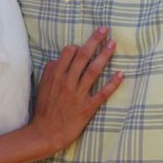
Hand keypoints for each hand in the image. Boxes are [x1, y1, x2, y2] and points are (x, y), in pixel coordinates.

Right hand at [29, 26, 123, 153]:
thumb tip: (58, 59)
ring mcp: (78, 94)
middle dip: (94, 40)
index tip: (85, 44)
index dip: (78, 46)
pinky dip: (112, 83)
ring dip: (104, 56)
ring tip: (113, 44)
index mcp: (56, 76)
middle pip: (83, 56)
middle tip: (105, 29)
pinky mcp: (87, 107)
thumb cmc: (44, 109)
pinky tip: (120, 74)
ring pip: (94, 71)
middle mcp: (68, 82)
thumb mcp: (42, 87)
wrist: (46, 132)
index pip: (69, 52)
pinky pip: (102, 93)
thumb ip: (50, 71)